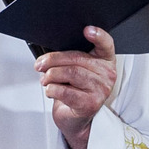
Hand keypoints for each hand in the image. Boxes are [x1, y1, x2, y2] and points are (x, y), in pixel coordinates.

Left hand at [36, 27, 116, 148]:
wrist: (76, 119)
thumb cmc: (75, 90)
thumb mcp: (76, 70)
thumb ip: (70, 58)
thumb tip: (48, 55)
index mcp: (105, 61)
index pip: (106, 44)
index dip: (98, 35)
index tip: (87, 30)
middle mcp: (107, 74)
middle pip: (77, 58)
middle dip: (53, 60)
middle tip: (40, 65)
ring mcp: (101, 90)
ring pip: (70, 73)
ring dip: (51, 75)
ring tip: (45, 79)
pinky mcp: (90, 104)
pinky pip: (66, 91)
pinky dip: (52, 89)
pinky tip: (50, 90)